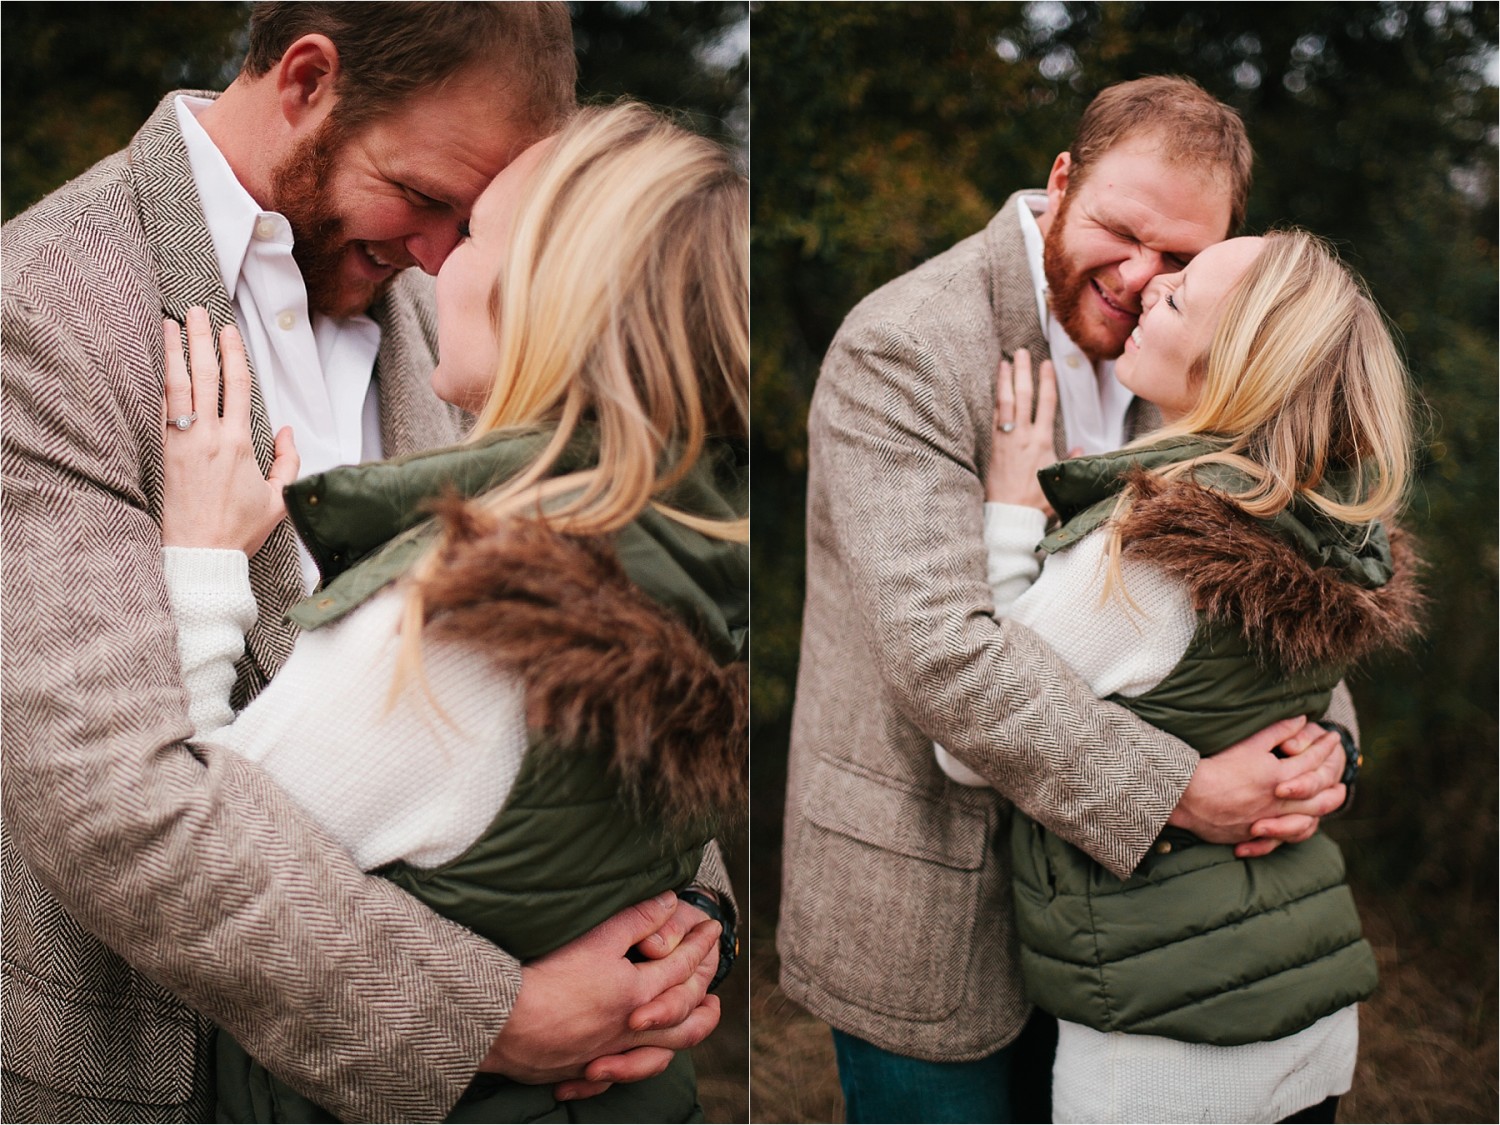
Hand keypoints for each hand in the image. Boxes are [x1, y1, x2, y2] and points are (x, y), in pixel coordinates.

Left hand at [161, 307, 297, 555]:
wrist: (200, 556)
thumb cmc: (239, 531)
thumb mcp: (279, 500)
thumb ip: (287, 462)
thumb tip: (286, 431)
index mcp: (240, 443)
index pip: (237, 387)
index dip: (233, 354)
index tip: (227, 329)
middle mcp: (209, 437)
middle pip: (204, 376)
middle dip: (200, 340)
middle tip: (195, 311)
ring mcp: (182, 444)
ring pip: (177, 388)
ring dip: (173, 354)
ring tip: (169, 326)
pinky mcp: (163, 456)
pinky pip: (160, 412)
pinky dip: (159, 386)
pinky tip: (157, 369)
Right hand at [480, 892, 721, 1095]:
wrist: (500, 1023)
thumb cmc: (546, 978)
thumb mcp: (596, 938)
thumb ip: (636, 920)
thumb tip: (669, 902)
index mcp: (638, 994)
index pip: (681, 967)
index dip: (700, 945)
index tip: (713, 929)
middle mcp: (629, 1030)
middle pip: (683, 1018)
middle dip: (704, 993)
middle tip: (715, 978)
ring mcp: (605, 1055)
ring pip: (658, 1055)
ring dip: (682, 1037)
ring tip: (695, 1022)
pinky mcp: (578, 1070)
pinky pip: (615, 1079)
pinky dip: (628, 1072)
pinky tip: (626, 1065)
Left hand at [985, 348, 1059, 511]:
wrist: (1010, 515)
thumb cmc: (1036, 501)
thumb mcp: (1059, 479)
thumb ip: (1070, 461)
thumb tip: (1079, 449)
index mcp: (1042, 441)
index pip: (1046, 404)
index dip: (1046, 382)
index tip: (1046, 364)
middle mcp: (1023, 436)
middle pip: (1024, 396)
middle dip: (1023, 372)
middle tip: (1021, 352)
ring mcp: (1006, 440)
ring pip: (1006, 404)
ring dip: (1005, 381)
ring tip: (1004, 363)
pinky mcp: (994, 447)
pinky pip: (996, 418)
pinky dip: (997, 402)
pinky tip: (996, 391)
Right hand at [1167, 716, 1345, 855]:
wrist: (1187, 796)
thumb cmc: (1216, 766)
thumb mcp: (1248, 744)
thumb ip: (1277, 732)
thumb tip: (1301, 719)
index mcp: (1280, 776)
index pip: (1311, 759)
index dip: (1324, 746)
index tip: (1333, 737)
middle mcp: (1279, 801)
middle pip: (1319, 795)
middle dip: (1333, 783)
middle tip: (1341, 776)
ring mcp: (1268, 820)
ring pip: (1308, 819)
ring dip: (1321, 809)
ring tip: (1327, 801)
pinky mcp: (1254, 833)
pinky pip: (1285, 838)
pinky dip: (1297, 830)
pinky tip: (1299, 824)